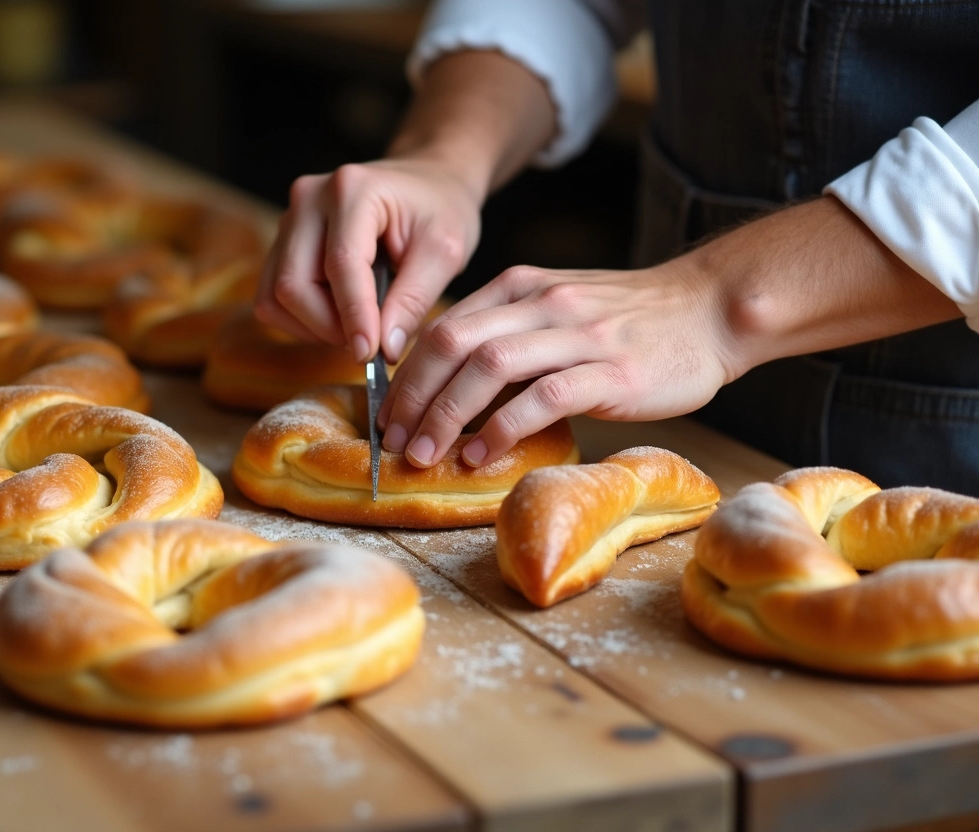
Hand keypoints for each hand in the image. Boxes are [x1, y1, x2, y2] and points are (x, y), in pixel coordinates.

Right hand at [254, 157, 481, 363]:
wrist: (425, 182)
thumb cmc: (440, 210)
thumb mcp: (445, 252)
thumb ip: (414, 300)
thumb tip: (385, 350)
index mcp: (353, 190)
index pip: (340, 264)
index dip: (353, 316)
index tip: (371, 354)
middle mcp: (309, 199)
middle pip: (292, 284)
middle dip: (329, 327)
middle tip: (370, 343)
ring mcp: (289, 219)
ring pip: (275, 296)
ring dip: (313, 328)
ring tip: (358, 328)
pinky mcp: (282, 242)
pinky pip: (272, 297)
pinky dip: (302, 321)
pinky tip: (339, 318)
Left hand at [378, 261, 738, 467]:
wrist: (710, 309)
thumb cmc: (630, 320)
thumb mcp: (558, 309)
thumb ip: (510, 336)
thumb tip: (454, 386)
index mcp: (520, 288)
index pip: (443, 327)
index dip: (405, 375)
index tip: (388, 416)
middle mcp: (541, 304)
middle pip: (452, 344)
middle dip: (413, 397)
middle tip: (394, 441)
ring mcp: (577, 335)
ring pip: (488, 368)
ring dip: (446, 415)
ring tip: (426, 456)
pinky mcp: (610, 370)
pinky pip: (543, 397)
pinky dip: (502, 428)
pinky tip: (481, 455)